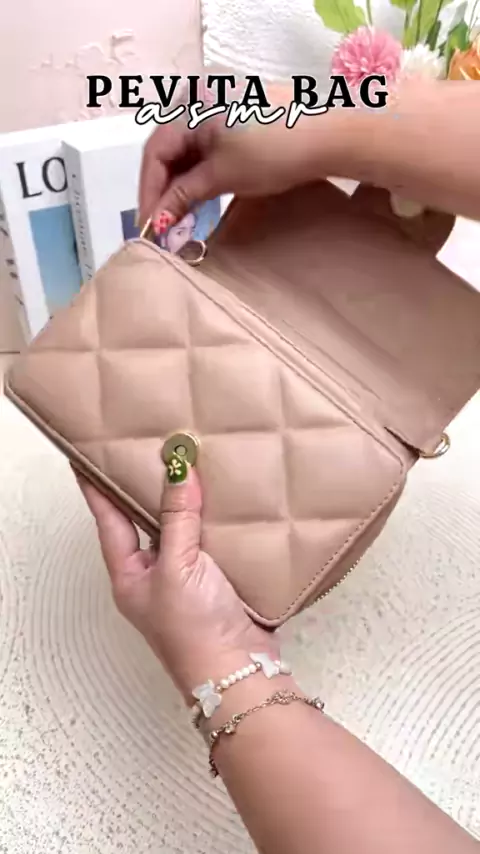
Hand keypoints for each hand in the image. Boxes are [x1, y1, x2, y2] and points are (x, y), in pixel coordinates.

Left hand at [75, 464, 278, 702]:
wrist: (239, 671)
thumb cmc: (194, 632)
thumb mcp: (178, 567)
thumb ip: (178, 518)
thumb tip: (178, 473)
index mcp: (130, 574)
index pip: (109, 521)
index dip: (97, 490)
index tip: (87, 460)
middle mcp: (154, 575)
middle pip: (146, 521)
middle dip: (149, 489)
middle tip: (151, 452)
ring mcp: (185, 579)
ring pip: (181, 529)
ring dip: (188, 503)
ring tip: (190, 467)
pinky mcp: (216, 582)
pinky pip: (212, 541)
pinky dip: (217, 521)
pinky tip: (226, 502)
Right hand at [138, 84, 351, 227]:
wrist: (329, 138)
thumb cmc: (272, 153)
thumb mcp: (222, 176)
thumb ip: (183, 196)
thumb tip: (157, 220)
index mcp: (189, 105)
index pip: (154, 153)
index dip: (149, 193)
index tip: (148, 227)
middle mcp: (198, 99)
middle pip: (168, 151)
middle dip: (163, 191)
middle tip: (160, 227)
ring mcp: (219, 107)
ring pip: (187, 152)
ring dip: (181, 187)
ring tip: (178, 219)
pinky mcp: (237, 119)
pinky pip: (205, 149)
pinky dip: (199, 176)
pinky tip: (198, 200)